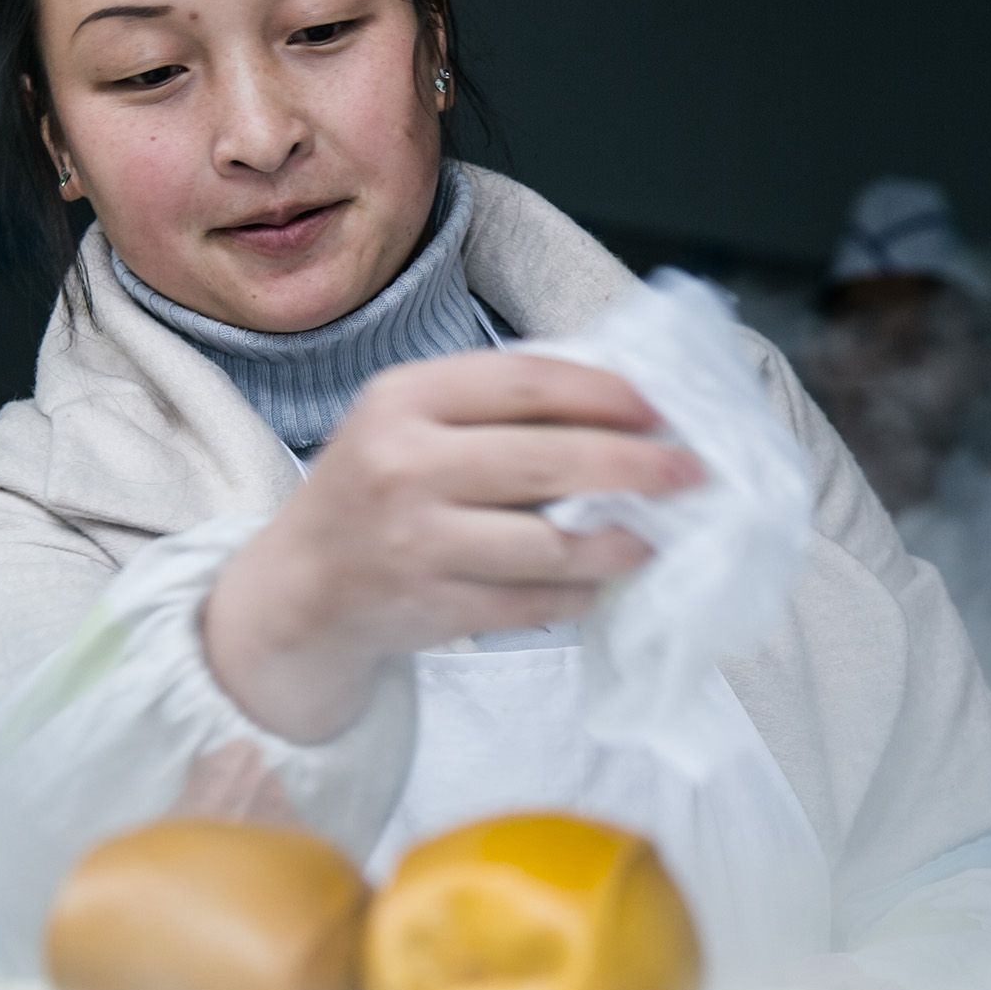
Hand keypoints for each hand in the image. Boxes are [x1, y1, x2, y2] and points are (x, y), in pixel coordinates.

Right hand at [202, 352, 701, 741]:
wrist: (300, 588)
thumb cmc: (376, 486)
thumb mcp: (409, 420)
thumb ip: (494, 404)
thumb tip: (621, 400)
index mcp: (404, 399)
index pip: (525, 382)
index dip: (604, 393)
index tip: (659, 407)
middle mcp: (404, 466)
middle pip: (547, 461)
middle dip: (634, 466)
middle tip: (690, 471)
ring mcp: (416, 543)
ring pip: (548, 544)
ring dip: (617, 542)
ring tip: (653, 536)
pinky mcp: (431, 607)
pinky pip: (531, 602)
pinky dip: (578, 592)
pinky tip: (601, 580)